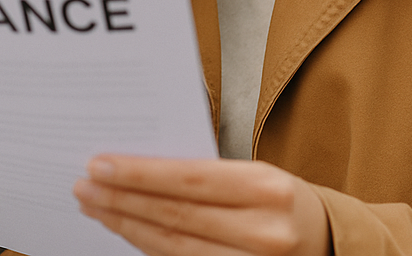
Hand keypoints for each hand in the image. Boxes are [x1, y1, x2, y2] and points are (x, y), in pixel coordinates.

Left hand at [74, 155, 332, 255]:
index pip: (188, 179)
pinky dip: (150, 248)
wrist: (327, 242)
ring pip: (174, 249)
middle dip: (122, 200)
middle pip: (176, 217)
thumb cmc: (280, 198)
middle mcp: (263, 231)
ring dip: (127, 226)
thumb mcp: (256, 173)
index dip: (139, 173)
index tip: (100, 163)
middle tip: (84, 185)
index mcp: (266, 188)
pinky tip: (126, 231)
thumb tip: (139, 165)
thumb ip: (206, 172)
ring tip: (95, 207)